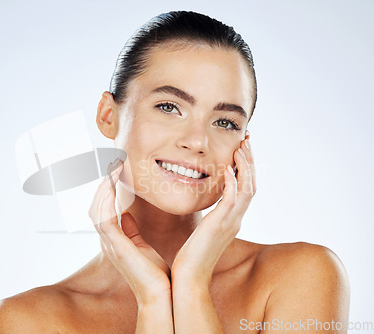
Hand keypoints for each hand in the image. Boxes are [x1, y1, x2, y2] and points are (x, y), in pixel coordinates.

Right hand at [88, 159, 170, 305]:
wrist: (161, 293)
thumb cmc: (155, 273)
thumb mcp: (142, 245)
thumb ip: (132, 230)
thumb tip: (126, 214)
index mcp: (114, 238)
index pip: (103, 207)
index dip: (105, 188)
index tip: (115, 169)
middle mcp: (107, 239)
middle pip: (96, 205)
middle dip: (102, 183)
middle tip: (111, 162)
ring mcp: (109, 243)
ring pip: (96, 209)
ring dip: (103, 187)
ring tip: (112, 168)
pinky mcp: (115, 246)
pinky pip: (103, 219)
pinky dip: (106, 200)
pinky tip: (111, 185)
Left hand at [171, 132, 255, 283]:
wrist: (189, 277)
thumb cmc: (191, 256)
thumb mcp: (203, 231)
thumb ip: (208, 217)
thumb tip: (205, 207)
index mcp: (231, 219)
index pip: (244, 188)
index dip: (246, 168)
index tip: (242, 149)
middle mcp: (235, 219)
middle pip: (250, 184)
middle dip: (249, 161)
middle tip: (247, 140)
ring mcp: (230, 222)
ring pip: (246, 189)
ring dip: (244, 167)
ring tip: (240, 147)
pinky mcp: (219, 226)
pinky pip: (231, 200)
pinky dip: (230, 182)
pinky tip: (225, 169)